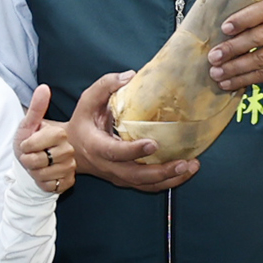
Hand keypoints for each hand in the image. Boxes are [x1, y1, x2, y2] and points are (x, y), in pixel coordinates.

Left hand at [14, 83, 75, 195]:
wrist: (29, 165)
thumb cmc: (28, 142)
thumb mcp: (27, 125)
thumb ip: (36, 107)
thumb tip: (43, 87)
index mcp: (60, 133)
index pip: (38, 142)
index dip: (26, 146)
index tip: (27, 144)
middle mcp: (69, 149)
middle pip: (41, 160)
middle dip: (29, 160)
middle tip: (31, 156)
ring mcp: (70, 167)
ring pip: (45, 174)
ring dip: (35, 173)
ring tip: (36, 166)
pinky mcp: (69, 182)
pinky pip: (51, 186)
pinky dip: (42, 183)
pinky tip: (43, 177)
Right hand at [67, 68, 196, 191]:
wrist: (72, 150)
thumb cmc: (82, 123)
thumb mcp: (87, 101)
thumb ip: (105, 86)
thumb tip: (130, 76)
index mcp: (96, 147)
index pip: (115, 152)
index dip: (134, 151)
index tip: (154, 143)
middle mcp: (108, 166)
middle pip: (136, 176)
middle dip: (162, 171)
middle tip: (183, 162)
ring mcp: (118, 176)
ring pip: (145, 184)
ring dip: (170, 179)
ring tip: (191, 167)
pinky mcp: (126, 180)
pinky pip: (148, 186)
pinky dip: (169, 182)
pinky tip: (185, 171)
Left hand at [209, 0, 262, 92]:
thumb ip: (254, 16)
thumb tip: (216, 28)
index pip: (262, 11)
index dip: (242, 19)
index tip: (224, 28)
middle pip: (258, 38)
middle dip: (232, 48)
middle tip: (213, 56)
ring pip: (260, 60)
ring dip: (235, 68)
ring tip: (215, 72)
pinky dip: (243, 80)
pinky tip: (227, 83)